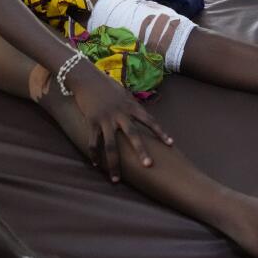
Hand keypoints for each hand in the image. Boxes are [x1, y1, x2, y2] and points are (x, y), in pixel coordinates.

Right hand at [69, 63, 171, 182]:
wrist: (86, 77)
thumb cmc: (106, 84)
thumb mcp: (123, 93)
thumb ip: (131, 105)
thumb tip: (139, 114)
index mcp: (131, 106)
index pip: (150, 120)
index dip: (161, 132)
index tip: (171, 144)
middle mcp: (120, 114)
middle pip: (133, 135)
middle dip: (141, 151)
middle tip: (149, 166)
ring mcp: (106, 119)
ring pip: (111, 146)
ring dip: (114, 164)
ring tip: (116, 180)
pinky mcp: (92, 122)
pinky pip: (94, 142)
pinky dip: (94, 154)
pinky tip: (96, 164)